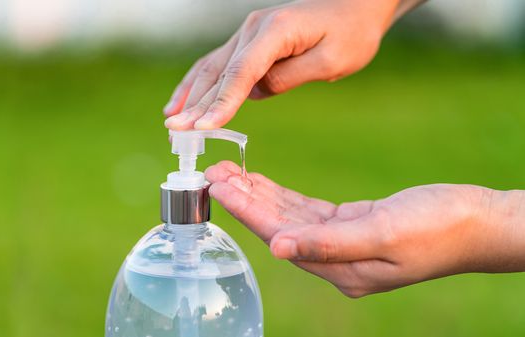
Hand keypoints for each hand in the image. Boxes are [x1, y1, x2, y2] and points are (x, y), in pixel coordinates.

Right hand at [164, 0, 403, 129]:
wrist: (356, 7)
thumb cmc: (351, 34)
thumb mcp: (331, 61)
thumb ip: (288, 77)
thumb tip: (253, 93)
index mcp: (276, 30)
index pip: (242, 72)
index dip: (221, 102)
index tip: (203, 128)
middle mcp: (254, 28)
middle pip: (219, 71)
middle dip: (196, 104)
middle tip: (175, 133)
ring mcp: (248, 32)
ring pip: (211, 67)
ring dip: (190, 95)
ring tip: (171, 120)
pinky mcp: (248, 40)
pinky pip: (216, 63)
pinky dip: (196, 83)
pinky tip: (181, 100)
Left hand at [205, 161, 524, 296]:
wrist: (478, 222)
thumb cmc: (439, 228)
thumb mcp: (384, 234)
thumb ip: (327, 244)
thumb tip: (276, 248)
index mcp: (340, 270)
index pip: (278, 236)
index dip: (246, 210)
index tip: (217, 186)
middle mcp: (334, 260)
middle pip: (276, 226)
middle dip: (244, 198)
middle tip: (212, 172)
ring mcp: (341, 242)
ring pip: (288, 216)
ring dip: (258, 193)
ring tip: (227, 172)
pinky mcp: (350, 224)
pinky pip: (305, 210)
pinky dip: (281, 194)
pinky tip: (260, 182)